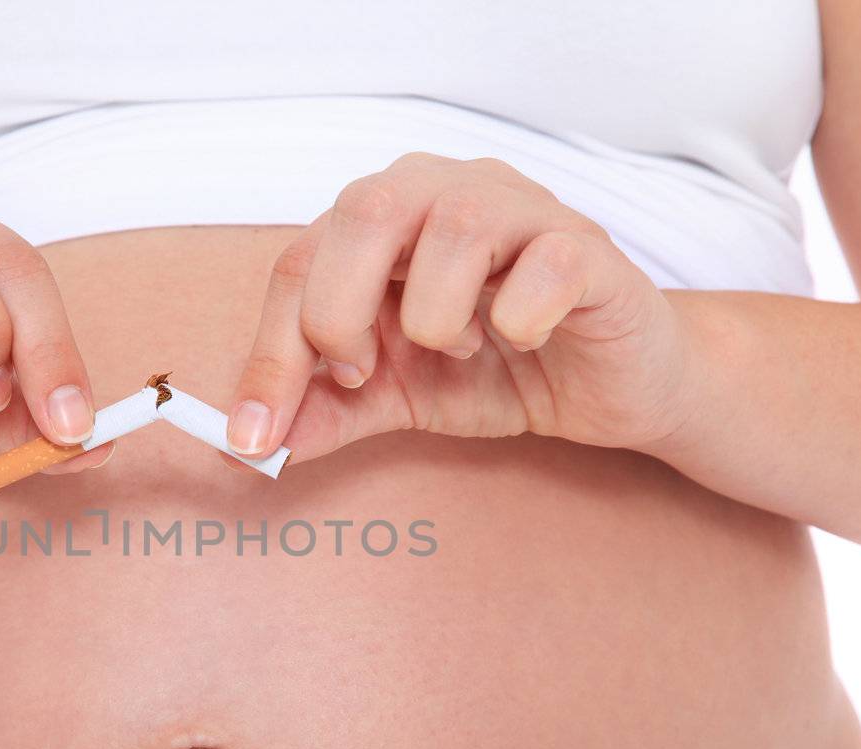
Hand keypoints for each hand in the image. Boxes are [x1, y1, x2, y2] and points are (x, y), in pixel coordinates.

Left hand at [224, 154, 697, 464]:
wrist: (612, 388)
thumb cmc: (499, 369)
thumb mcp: (394, 397)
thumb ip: (324, 410)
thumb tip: (248, 445)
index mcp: (384, 219)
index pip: (299, 260)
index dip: (270, 350)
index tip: (255, 437)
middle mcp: (446, 190)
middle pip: (364, 211)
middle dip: (338, 313)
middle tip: (360, 375)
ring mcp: (523, 210)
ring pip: (454, 228)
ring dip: (438, 317)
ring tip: (461, 348)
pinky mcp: (589, 249)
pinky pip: (544, 267)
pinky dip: (520, 320)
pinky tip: (525, 339)